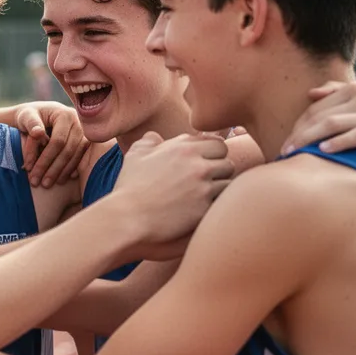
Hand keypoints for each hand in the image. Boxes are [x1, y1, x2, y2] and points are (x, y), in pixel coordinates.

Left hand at [15, 102, 89, 187]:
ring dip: (62, 172)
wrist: (36, 116)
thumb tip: (38, 133)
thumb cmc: (29, 117)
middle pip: (68, 150)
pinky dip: (71, 169)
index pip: (57, 141)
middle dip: (53, 169)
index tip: (30, 171)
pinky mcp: (86, 142)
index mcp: (64, 115)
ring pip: (76, 156)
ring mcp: (85, 132)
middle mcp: (78, 122)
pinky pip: (82, 158)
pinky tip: (62, 179)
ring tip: (47, 184)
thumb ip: (30, 124)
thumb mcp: (25, 117)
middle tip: (39, 184)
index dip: (44, 158)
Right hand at [113, 133, 232, 252]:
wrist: (126, 218)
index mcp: (182, 147)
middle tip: (205, 183)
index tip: (202, 166)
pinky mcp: (205, 208)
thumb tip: (155, 136)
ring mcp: (203, 186)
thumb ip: (149, 141)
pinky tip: (203, 209)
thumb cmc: (129, 188)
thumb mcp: (134, 156)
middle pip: (227, 161)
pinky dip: (216, 205)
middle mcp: (196, 163)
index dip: (211, 155)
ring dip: (219, 189)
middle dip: (219, 170)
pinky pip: (223, 202)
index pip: (216, 143)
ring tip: (204, 197)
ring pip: (228, 182)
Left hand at [283, 81, 355, 163]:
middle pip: (320, 116)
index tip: (284, 144)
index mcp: (354, 90)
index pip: (315, 109)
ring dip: (310, 139)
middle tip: (283, 152)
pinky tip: (324, 150)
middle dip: (298, 135)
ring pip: (334, 124)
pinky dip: (340, 142)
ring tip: (294, 153)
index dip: (297, 127)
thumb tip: (311, 93)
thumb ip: (338, 93)